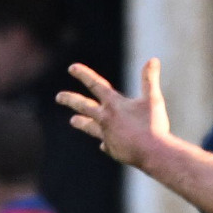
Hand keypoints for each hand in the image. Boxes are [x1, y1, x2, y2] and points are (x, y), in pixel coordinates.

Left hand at [57, 58, 171, 167]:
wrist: (152, 153)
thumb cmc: (153, 125)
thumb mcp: (153, 99)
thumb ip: (149, 79)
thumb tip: (153, 59)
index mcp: (113, 104)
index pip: (95, 84)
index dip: (84, 74)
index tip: (71, 68)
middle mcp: (105, 118)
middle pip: (83, 106)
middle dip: (70, 100)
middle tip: (59, 97)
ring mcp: (107, 135)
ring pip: (90, 127)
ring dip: (81, 122)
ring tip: (73, 121)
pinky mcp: (113, 150)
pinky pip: (107, 144)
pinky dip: (106, 143)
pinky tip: (104, 145)